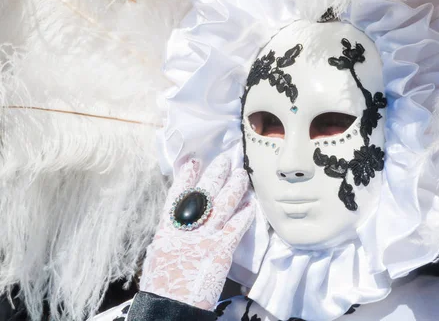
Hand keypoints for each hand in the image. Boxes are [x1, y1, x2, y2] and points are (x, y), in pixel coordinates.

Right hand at [139, 155, 254, 309]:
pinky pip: (236, 227)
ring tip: (242, 174)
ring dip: (234, 187)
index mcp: (167, 229)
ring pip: (223, 204)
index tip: (193, 160)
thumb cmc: (162, 284)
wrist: (170, 307)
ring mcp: (205, 237)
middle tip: (225, 160)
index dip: (186, 176)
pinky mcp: (221, 250)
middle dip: (215, 174)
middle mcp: (186, 228)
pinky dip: (245, 214)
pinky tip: (251, 204)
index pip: (177, 195)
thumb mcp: (158, 254)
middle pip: (204, 193)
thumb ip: (170, 235)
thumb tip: (176, 222)